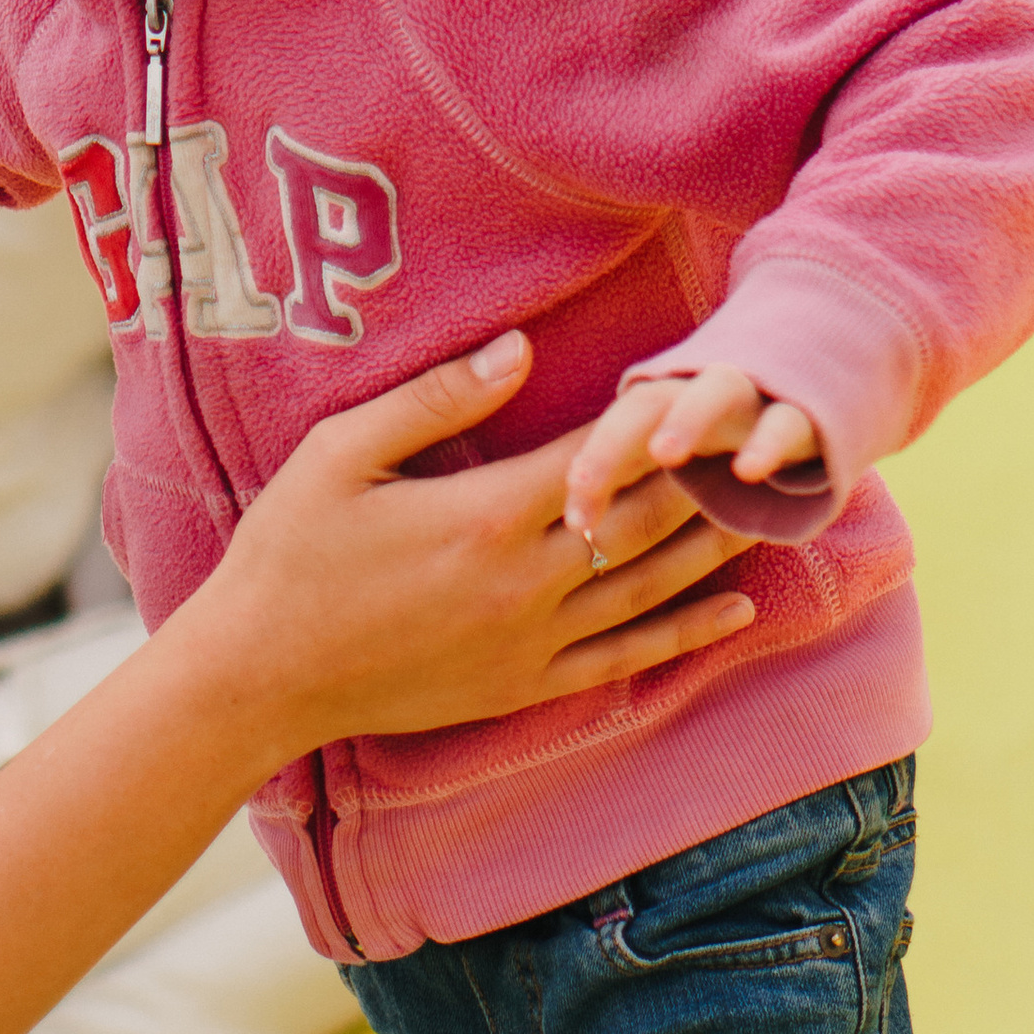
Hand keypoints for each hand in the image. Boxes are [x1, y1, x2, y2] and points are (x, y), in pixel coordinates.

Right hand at [198, 332, 757, 754]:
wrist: (259, 675)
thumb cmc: (287, 553)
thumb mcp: (340, 454)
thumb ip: (435, 399)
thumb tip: (520, 348)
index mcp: (484, 515)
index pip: (602, 454)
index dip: (662, 417)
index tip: (711, 383)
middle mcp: (523, 582)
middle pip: (646, 518)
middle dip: (710, 476)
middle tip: (772, 438)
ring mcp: (528, 641)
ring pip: (649, 587)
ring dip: (716, 546)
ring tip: (774, 507)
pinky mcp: (522, 685)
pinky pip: (623, 657)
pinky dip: (685, 632)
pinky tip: (735, 609)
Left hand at [562, 360, 820, 546]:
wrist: (828, 370)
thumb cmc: (736, 430)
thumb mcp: (681, 449)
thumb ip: (634, 478)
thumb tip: (576, 534)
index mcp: (666, 403)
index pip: (612, 427)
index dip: (590, 466)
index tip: (575, 521)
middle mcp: (701, 392)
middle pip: (649, 404)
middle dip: (614, 441)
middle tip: (584, 483)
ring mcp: (755, 397)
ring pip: (716, 392)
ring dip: (688, 417)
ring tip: (664, 453)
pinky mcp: (808, 412)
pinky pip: (785, 421)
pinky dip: (766, 442)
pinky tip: (748, 471)